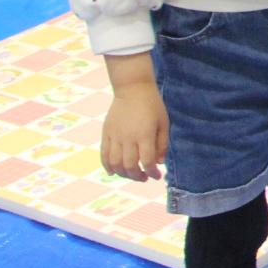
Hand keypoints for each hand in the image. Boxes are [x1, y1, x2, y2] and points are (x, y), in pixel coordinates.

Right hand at [100, 63, 167, 182]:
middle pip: (129, 166)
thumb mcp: (163, 123)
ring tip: (132, 175)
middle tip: (145, 177)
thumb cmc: (152, 105)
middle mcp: (128, 137)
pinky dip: (107, 166)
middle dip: (138, 176)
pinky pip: (104, 154)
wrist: (132, 89)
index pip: (147, 161)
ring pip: (115, 163)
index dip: (152, 172)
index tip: (157, 175)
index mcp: (145, 135)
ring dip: (123, 174)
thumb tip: (159, 163)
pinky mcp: (106, 133)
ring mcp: (115, 136)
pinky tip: (113, 172)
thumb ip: (162, 144)